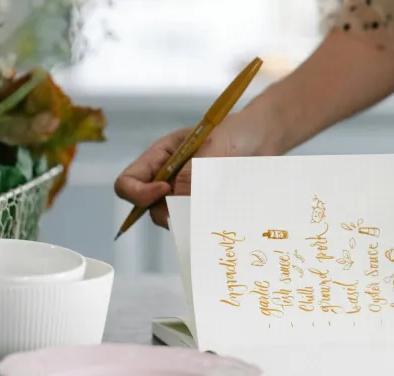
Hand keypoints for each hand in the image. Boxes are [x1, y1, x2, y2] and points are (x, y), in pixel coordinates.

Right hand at [114, 111, 271, 227]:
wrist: (265, 139)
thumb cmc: (236, 132)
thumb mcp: (214, 146)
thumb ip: (193, 173)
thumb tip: (176, 202)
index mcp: (160, 158)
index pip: (127, 183)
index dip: (139, 193)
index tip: (165, 190)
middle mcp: (168, 180)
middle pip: (149, 209)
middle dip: (169, 211)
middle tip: (197, 205)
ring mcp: (186, 195)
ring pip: (174, 220)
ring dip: (191, 219)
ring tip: (217, 204)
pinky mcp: (205, 208)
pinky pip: (196, 225)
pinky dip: (206, 224)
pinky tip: (223, 214)